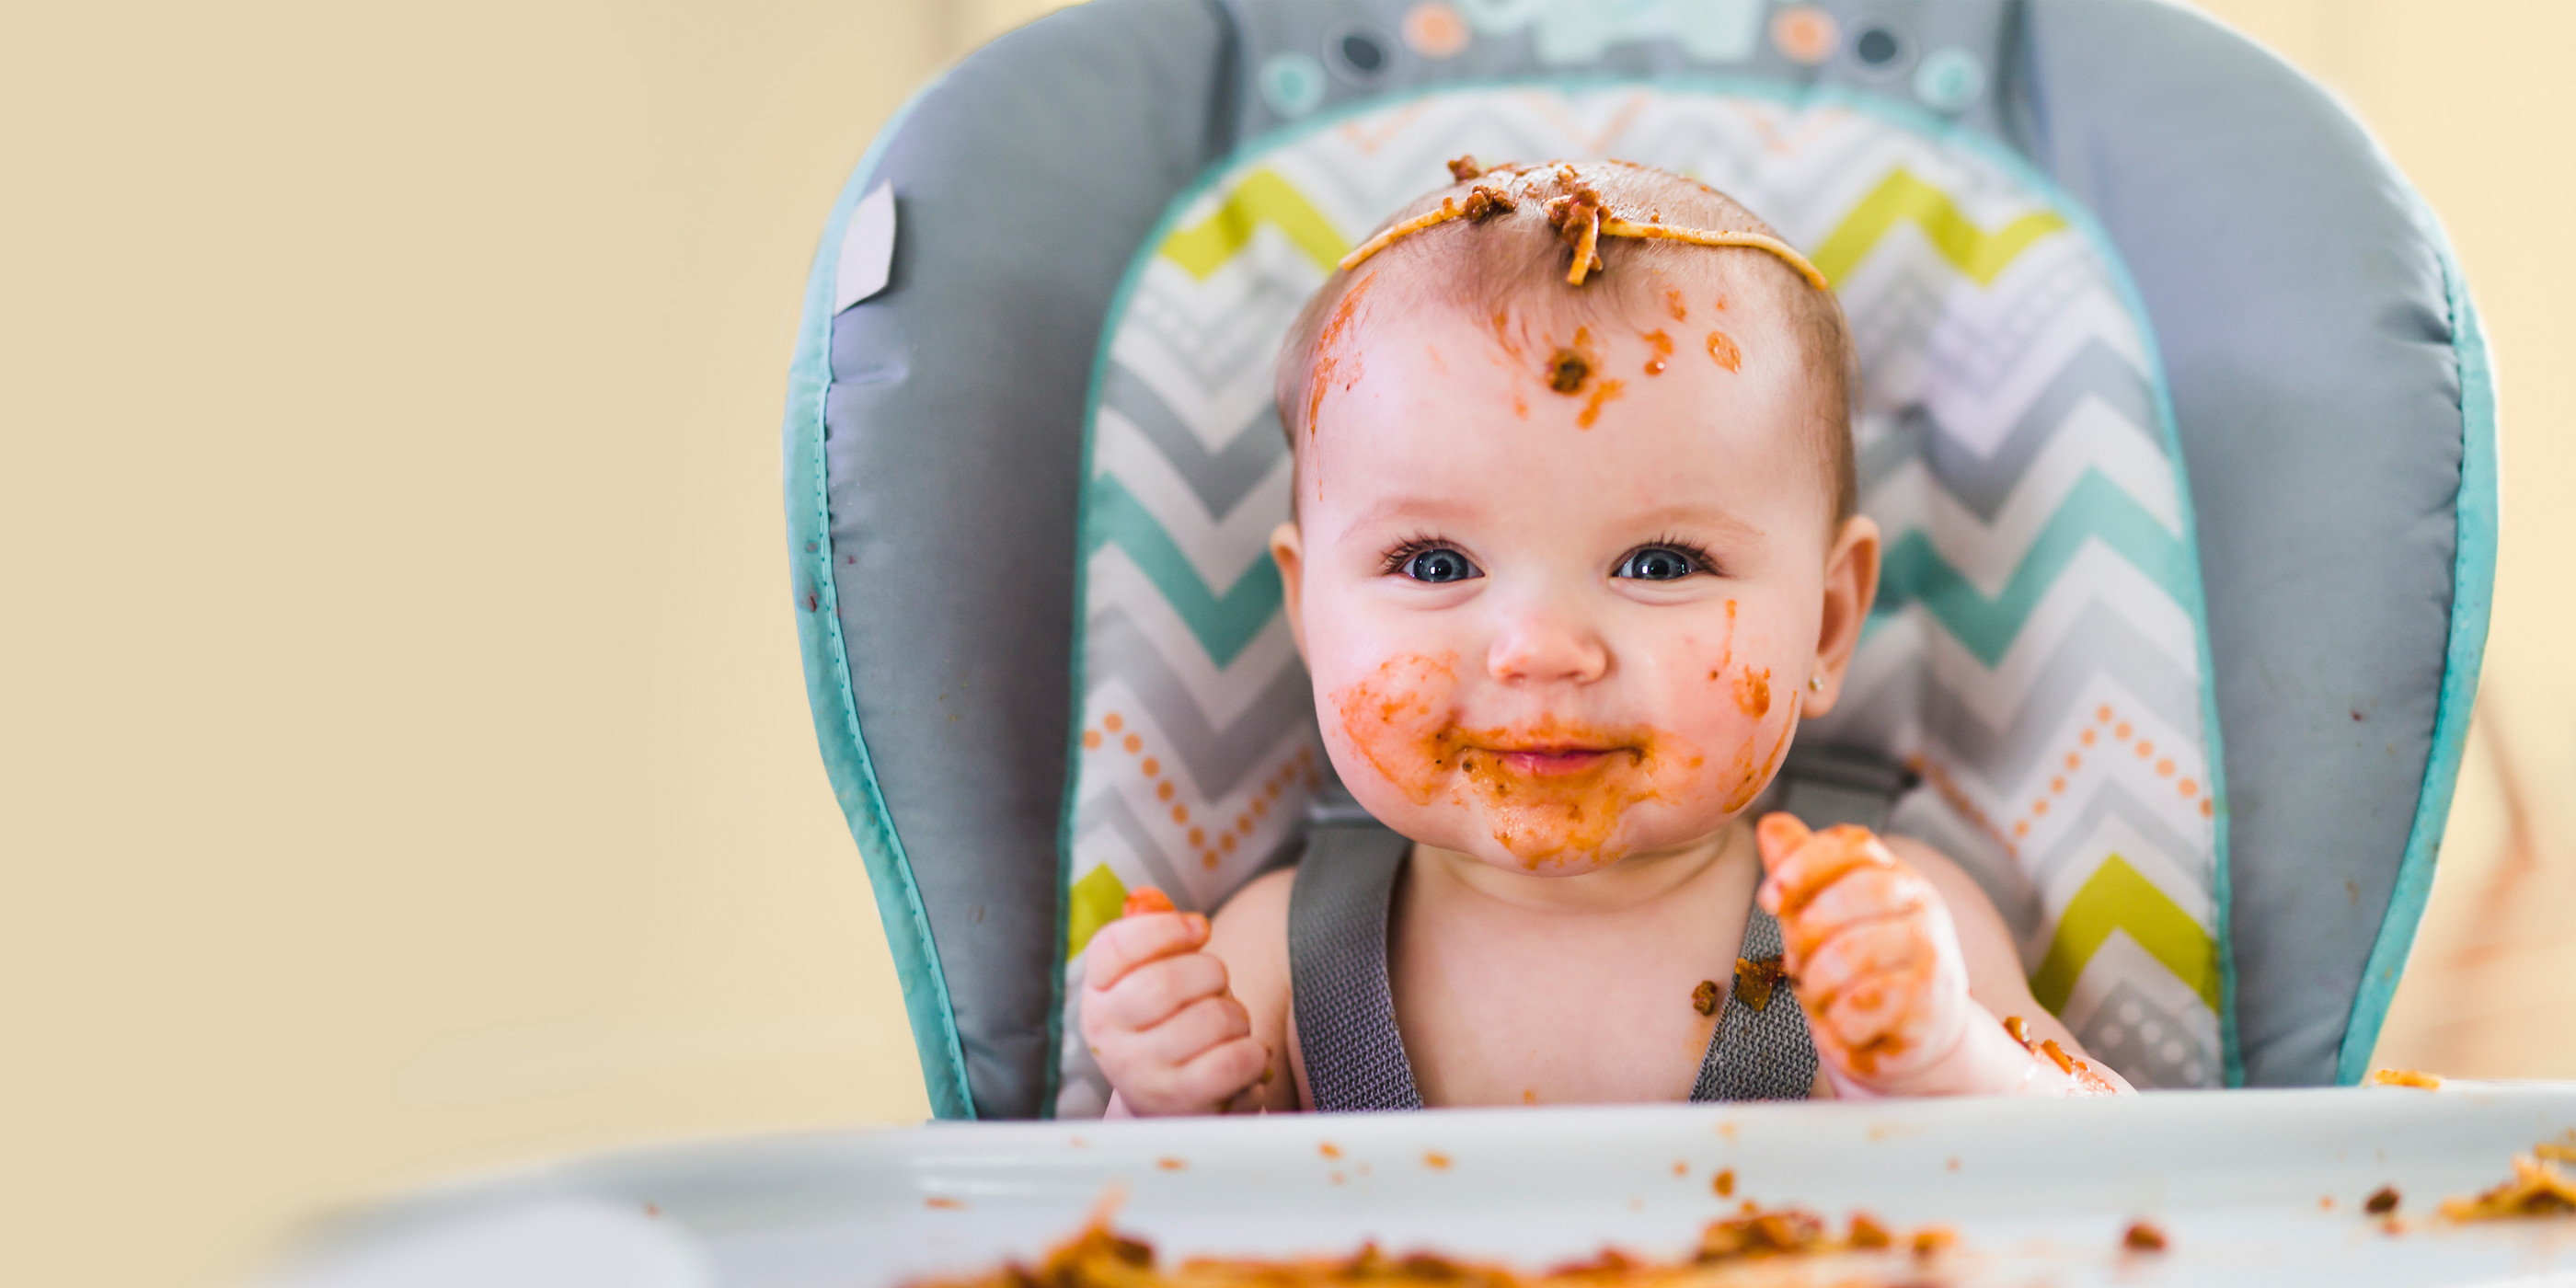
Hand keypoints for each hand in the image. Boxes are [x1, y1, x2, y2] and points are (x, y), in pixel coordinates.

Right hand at [1080, 888, 1268, 1115]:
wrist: (1163, 1105)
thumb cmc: (1165, 1024)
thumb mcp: (1148, 980)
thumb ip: (1153, 938)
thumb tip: (1155, 900)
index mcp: (1097, 993)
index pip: (1114, 946)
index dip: (1165, 929)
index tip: (1199, 929)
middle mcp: (1109, 1034)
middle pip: (1165, 983)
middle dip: (1211, 972)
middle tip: (1218, 983)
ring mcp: (1141, 1072)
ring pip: (1209, 1018)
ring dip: (1237, 1014)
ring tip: (1230, 1025)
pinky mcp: (1180, 1102)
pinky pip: (1232, 1061)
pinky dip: (1254, 1052)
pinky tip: (1246, 1055)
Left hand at [1755, 814, 2005, 1095]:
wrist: (1912, 1041)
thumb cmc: (1859, 974)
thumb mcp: (1822, 921)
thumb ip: (1799, 875)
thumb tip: (1770, 824)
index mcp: (1892, 875)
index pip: (1851, 845)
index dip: (1803, 864)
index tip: (1768, 900)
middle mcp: (1922, 905)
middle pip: (1850, 896)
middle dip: (1805, 935)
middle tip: (1798, 966)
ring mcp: (1933, 953)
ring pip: (1849, 956)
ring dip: (1817, 988)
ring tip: (1824, 1000)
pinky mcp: (1933, 1004)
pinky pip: (1861, 1006)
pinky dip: (1838, 1025)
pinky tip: (1847, 1028)